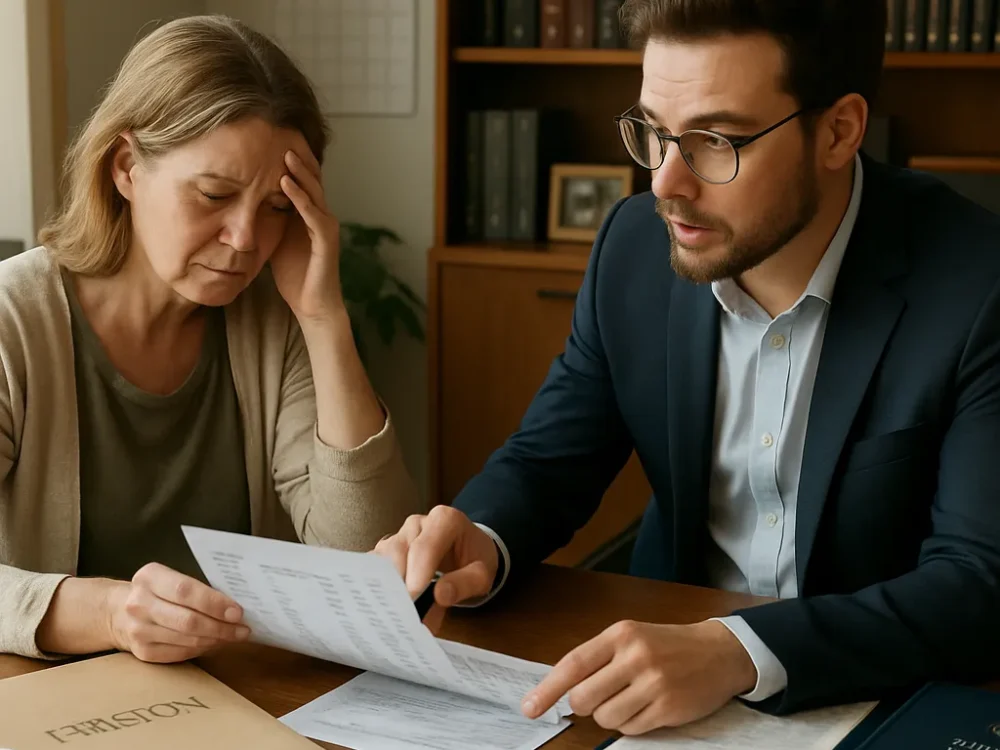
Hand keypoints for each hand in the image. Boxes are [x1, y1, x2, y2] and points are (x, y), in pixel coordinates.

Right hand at [106, 563, 250, 662]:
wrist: (117, 612)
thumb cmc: (157, 591)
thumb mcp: (170, 578)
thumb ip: (197, 588)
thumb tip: (235, 605)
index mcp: (149, 577)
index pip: (186, 591)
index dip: (214, 603)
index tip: (238, 612)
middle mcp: (139, 604)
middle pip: (188, 620)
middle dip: (221, 627)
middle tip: (243, 629)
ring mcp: (139, 630)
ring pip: (186, 640)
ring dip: (216, 639)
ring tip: (234, 636)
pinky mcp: (142, 652)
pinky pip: (180, 653)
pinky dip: (202, 648)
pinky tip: (215, 643)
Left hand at [270, 140, 343, 322]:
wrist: (312, 306)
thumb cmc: (294, 275)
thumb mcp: (274, 239)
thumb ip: (267, 219)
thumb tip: (240, 202)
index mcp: (308, 215)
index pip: (301, 182)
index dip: (289, 163)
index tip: (268, 143)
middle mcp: (321, 216)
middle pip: (311, 180)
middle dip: (296, 159)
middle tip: (278, 137)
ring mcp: (326, 227)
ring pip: (315, 192)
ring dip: (300, 172)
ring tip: (284, 154)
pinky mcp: (326, 241)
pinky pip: (314, 214)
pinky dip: (300, 198)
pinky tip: (285, 184)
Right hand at [373, 505, 498, 606]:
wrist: (468, 552)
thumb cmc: (474, 560)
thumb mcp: (482, 574)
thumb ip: (465, 583)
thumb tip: (440, 595)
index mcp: (444, 520)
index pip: (425, 547)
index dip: (416, 574)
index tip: (412, 599)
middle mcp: (417, 523)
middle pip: (398, 551)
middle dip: (398, 582)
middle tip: (400, 612)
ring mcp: (399, 535)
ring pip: (382, 558)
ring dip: (385, 585)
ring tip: (393, 611)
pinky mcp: (386, 549)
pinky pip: (374, 565)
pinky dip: (376, 585)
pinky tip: (383, 605)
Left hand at [523, 620, 757, 734]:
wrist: (720, 651)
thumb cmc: (668, 645)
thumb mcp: (632, 637)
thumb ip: (599, 657)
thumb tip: (562, 688)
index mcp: (620, 634)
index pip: (573, 664)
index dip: (547, 689)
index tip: (529, 708)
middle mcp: (635, 657)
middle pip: (584, 698)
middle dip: (584, 705)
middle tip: (600, 697)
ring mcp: (653, 683)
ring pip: (605, 717)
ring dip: (610, 716)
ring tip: (630, 699)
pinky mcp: (668, 708)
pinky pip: (630, 729)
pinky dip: (631, 724)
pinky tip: (647, 708)